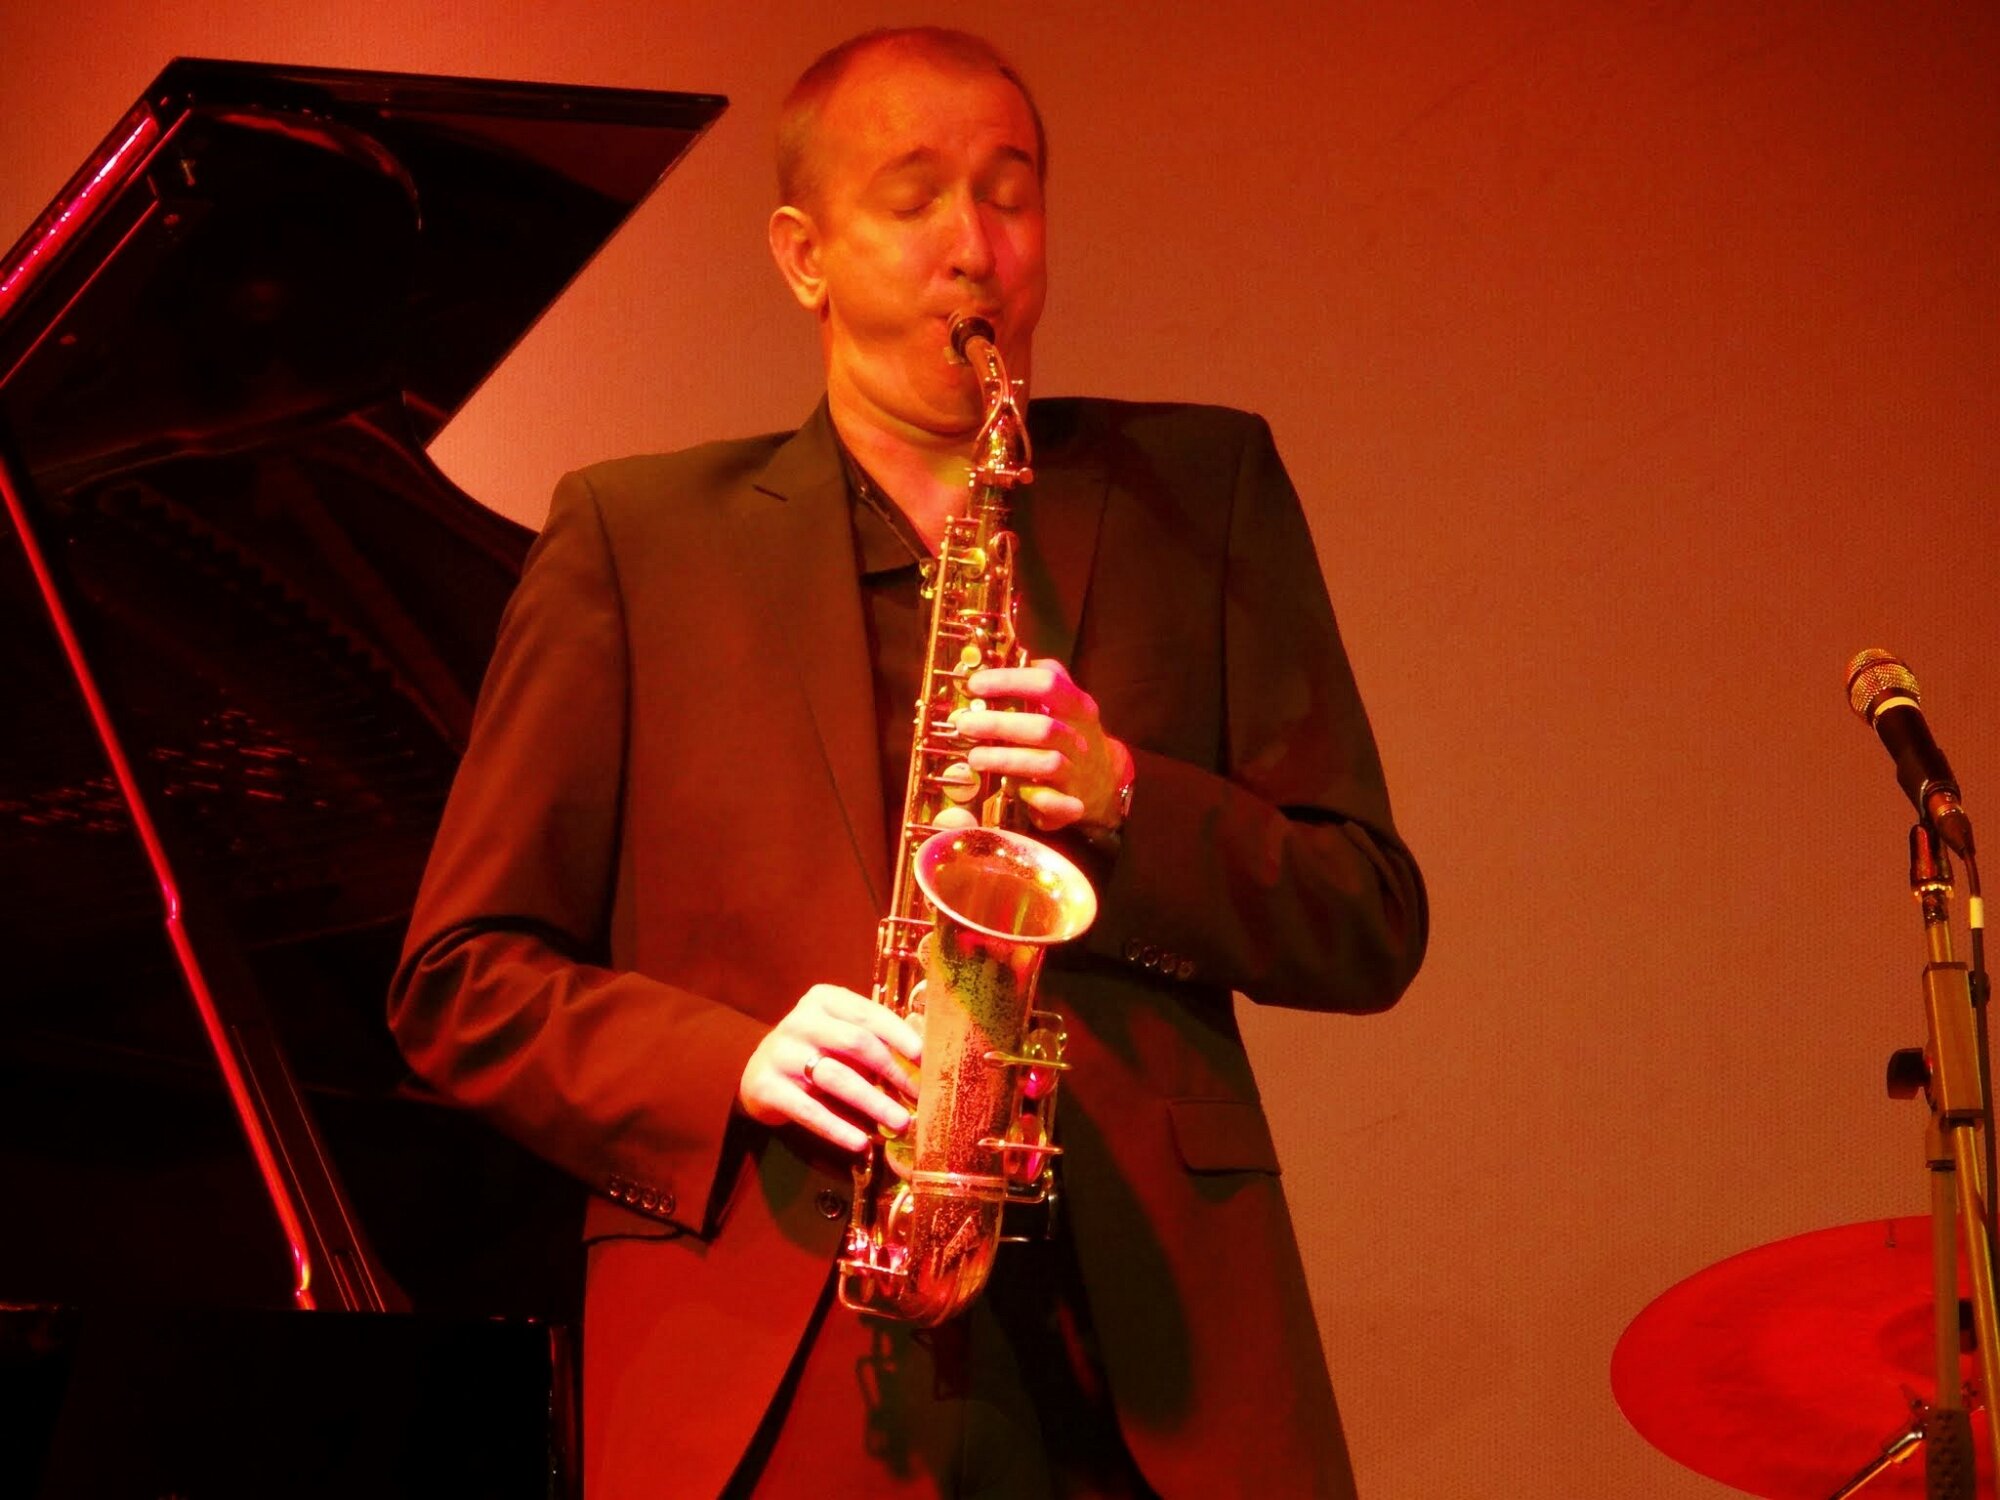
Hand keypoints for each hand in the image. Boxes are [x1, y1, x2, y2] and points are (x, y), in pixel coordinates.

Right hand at [737, 984, 921, 1153]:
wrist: (760, 1074)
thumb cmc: (816, 1052)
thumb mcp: (840, 1035)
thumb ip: (875, 1039)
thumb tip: (924, 1058)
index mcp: (824, 1000)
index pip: (869, 1014)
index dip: (901, 1037)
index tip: (925, 1059)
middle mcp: (800, 1021)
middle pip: (856, 1043)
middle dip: (893, 1071)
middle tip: (918, 1096)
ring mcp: (780, 1053)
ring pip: (836, 1077)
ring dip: (873, 1102)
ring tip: (900, 1123)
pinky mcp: (766, 1086)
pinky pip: (809, 1110)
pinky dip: (838, 1127)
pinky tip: (860, 1142)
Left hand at [959, 658, 1134, 832]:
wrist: (1105, 782)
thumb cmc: (1070, 736)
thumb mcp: (1064, 704)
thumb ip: (1037, 683)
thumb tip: (991, 661)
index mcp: (1078, 707)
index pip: (1048, 683)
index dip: (1009, 681)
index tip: (975, 684)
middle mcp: (1081, 738)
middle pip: (1043, 727)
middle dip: (999, 724)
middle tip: (964, 723)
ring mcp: (1079, 773)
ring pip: (1046, 763)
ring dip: (1005, 759)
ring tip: (974, 757)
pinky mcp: (1073, 805)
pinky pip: (1057, 803)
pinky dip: (1034, 798)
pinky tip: (1009, 789)